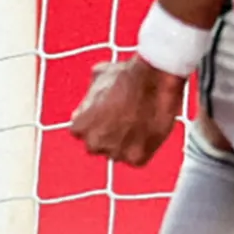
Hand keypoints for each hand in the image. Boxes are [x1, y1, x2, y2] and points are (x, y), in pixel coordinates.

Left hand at [69, 56, 184, 166]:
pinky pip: (139, 157)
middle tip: (129, 118)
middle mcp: (93, 144)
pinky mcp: (137, 158)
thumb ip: (92, 94)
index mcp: (79, 127)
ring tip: (143, 120)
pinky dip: (146, 146)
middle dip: (113, 134)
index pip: (86, 131)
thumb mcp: (100, 77)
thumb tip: (95, 92)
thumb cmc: (129, 75)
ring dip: (130, 141)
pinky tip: (151, 129)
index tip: (113, 114)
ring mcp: (115, 152)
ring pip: (121, 152)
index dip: (101, 121)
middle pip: (101, 144)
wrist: (155, 78)